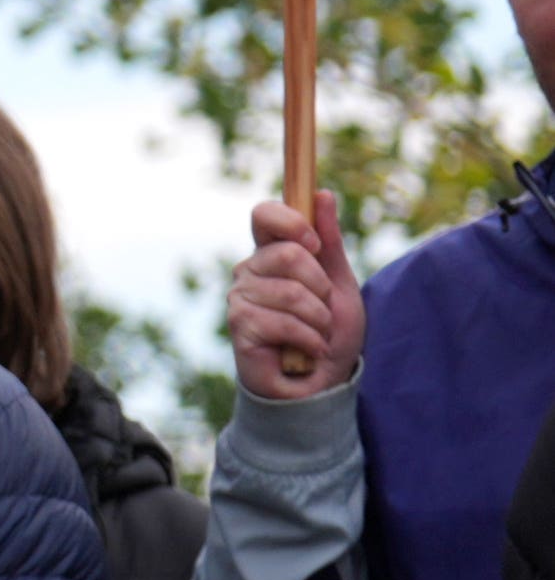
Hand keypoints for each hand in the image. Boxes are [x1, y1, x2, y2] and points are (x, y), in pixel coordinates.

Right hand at [232, 192, 362, 402]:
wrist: (321, 384)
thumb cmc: (329, 334)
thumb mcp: (340, 285)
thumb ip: (330, 243)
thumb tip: (322, 194)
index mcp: (272, 254)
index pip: (264, 215)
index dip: (290, 221)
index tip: (314, 244)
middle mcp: (250, 271)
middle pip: (288, 253)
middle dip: (320, 286)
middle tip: (323, 311)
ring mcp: (241, 297)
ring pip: (291, 291)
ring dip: (318, 320)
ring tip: (316, 335)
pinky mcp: (240, 326)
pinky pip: (283, 321)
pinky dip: (309, 339)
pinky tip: (308, 350)